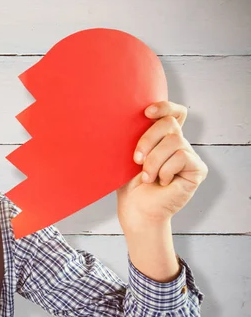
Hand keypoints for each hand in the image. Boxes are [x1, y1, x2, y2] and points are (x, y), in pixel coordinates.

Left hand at [117, 101, 208, 229]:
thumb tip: (120, 118)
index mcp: (162, 138)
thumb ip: (132, 137)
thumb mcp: (126, 157)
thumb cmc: (129, 186)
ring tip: (147, 176)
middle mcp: (178, 144)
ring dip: (154, 160)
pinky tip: (162, 182)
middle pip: (169, 123)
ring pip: (174, 141)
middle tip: (136, 159)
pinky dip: (166, 170)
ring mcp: (189, 156)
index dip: (164, 107)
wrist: (136, 210)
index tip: (146, 113)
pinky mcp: (197, 169)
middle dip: (148, 139)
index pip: (173, 113)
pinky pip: (182, 156)